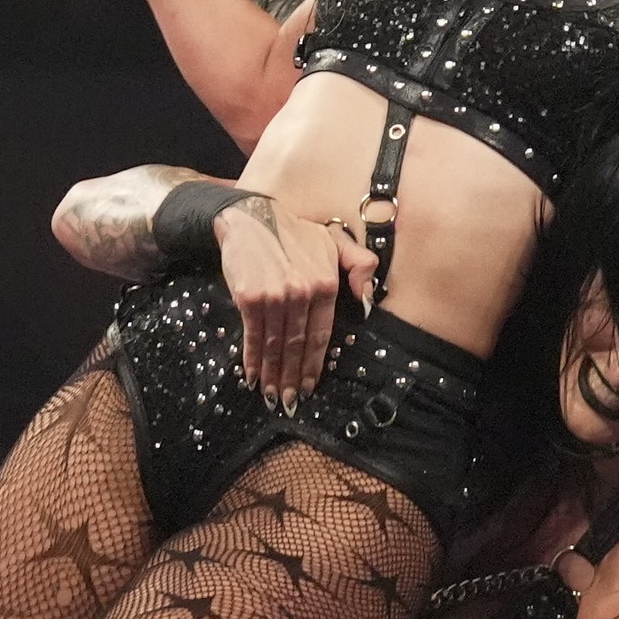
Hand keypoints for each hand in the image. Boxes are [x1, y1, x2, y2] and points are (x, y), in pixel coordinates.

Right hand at [219, 200, 382, 407]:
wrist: (251, 217)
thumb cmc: (293, 232)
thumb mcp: (334, 242)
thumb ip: (359, 265)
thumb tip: (368, 298)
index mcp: (326, 284)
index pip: (321, 334)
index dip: (315, 364)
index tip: (311, 385)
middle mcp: (303, 293)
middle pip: (298, 345)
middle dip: (293, 377)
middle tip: (291, 401)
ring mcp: (276, 297)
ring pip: (275, 345)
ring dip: (273, 374)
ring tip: (272, 396)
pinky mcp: (250, 298)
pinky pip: (253, 336)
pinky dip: (252, 359)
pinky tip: (252, 377)